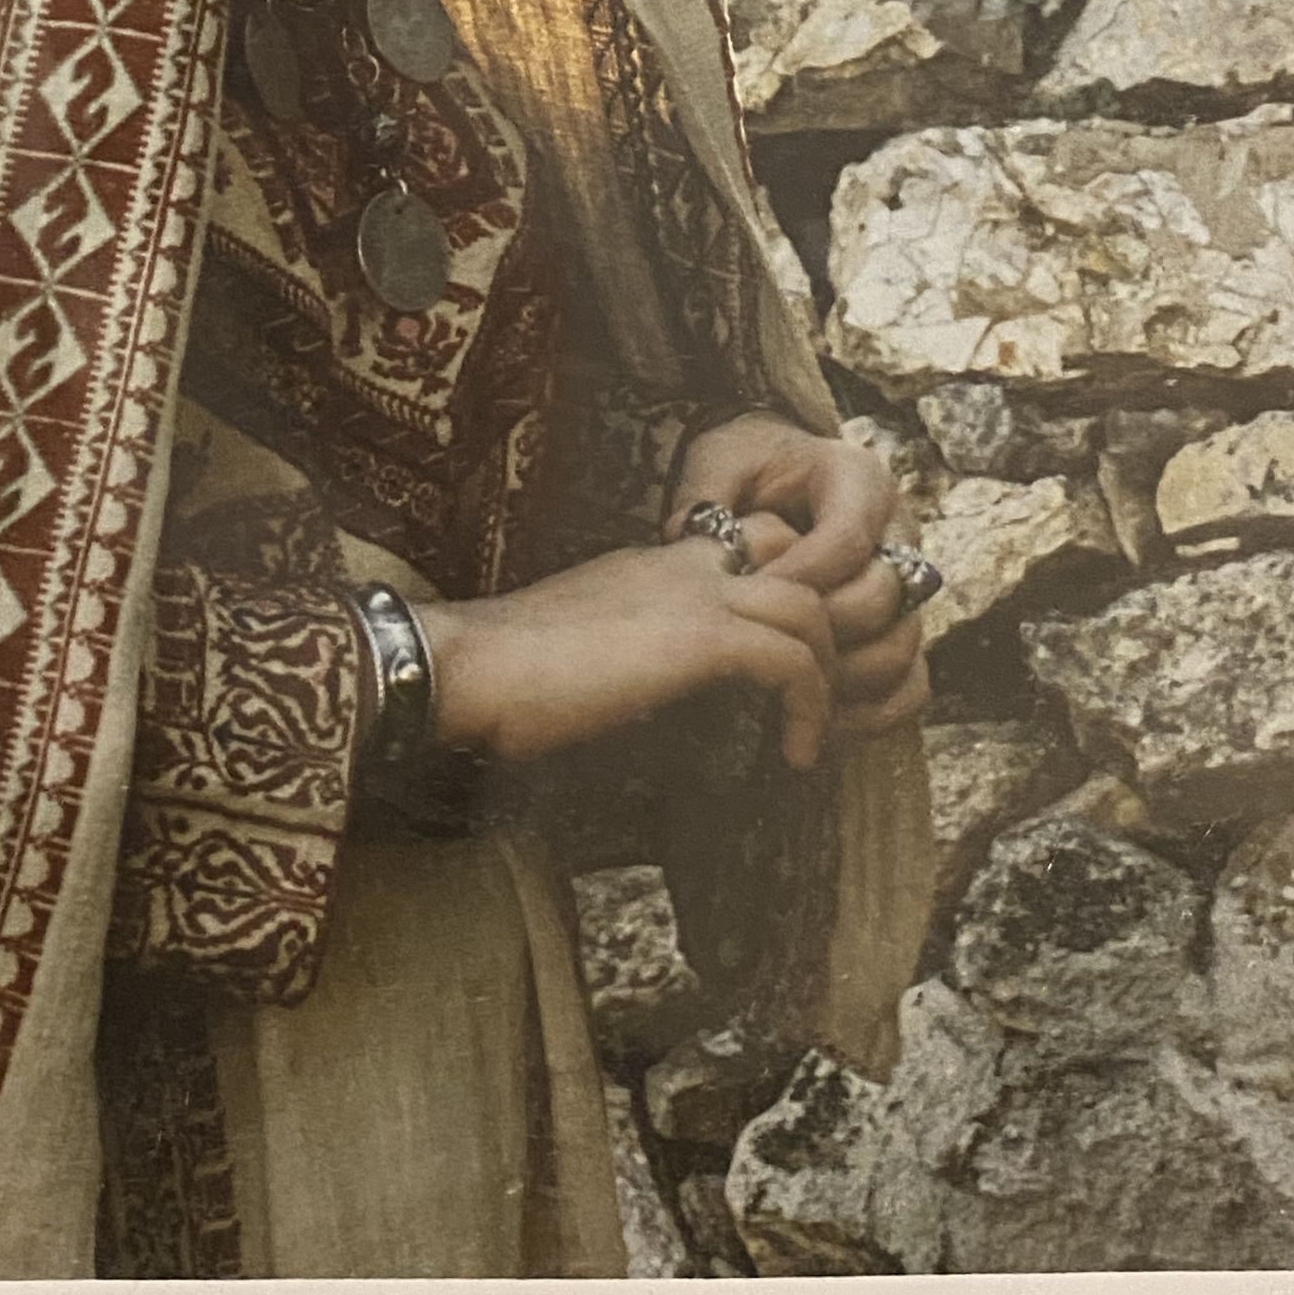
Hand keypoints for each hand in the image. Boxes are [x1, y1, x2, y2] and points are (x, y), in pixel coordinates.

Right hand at [421, 524, 844, 772]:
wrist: (464, 667)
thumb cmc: (502, 677)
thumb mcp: (585, 650)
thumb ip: (633, 657)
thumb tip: (665, 713)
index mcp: (653, 563)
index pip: (751, 540)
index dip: (786, 593)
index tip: (783, 669)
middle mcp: (681, 564)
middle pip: (799, 560)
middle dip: (827, 630)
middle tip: (817, 702)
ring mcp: (692, 594)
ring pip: (811, 605)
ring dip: (829, 672)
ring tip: (811, 733)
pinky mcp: (696, 638)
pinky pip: (792, 658)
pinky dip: (809, 707)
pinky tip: (794, 754)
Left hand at [667, 413, 930, 738]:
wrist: (776, 478)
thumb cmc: (747, 469)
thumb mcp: (722, 462)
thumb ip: (707, 495)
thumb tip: (685, 535)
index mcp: (860, 479)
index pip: (846, 541)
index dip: (799, 581)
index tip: (747, 604)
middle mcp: (898, 530)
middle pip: (880, 597)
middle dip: (819, 633)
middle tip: (764, 655)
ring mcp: (909, 585)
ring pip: (903, 646)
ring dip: (846, 679)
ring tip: (788, 697)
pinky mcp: (905, 628)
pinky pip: (913, 684)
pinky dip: (874, 712)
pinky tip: (821, 724)